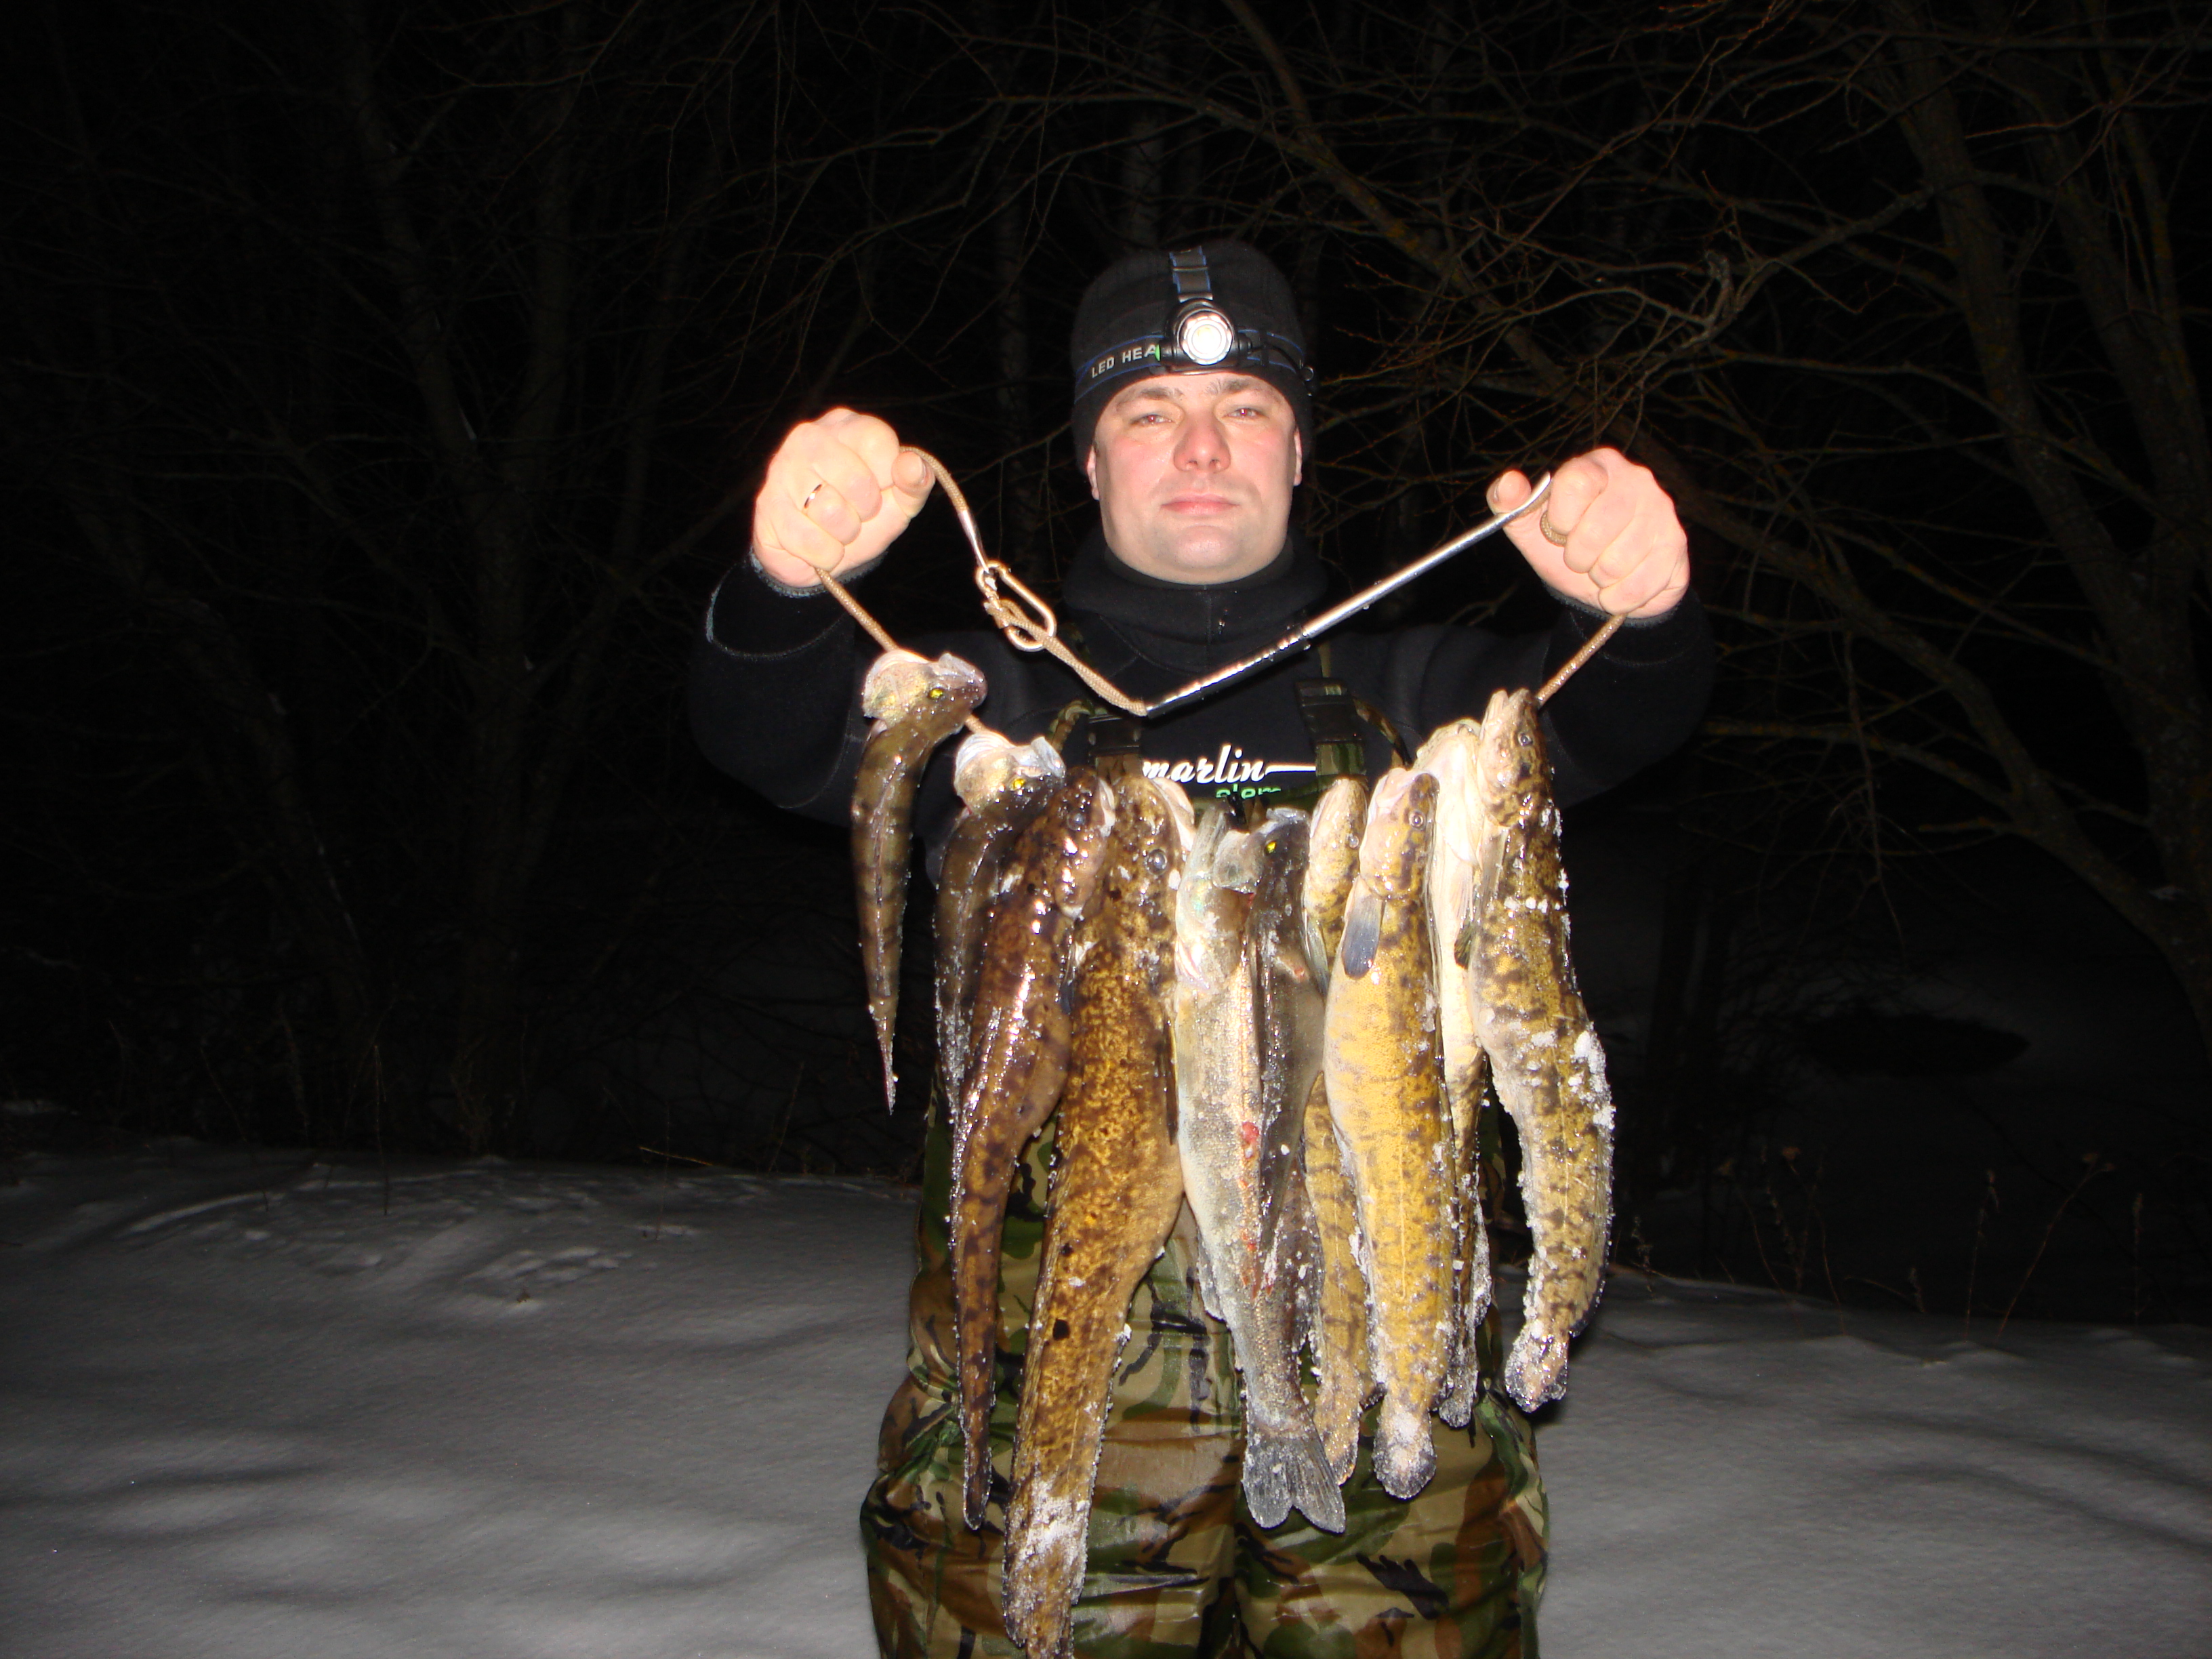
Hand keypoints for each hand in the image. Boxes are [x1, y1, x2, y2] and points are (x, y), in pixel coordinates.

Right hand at [752, 408, 933, 589]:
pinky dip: (824, 554)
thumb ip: (915, 481)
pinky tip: (817, 544)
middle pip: (856, 479)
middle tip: (855, 513)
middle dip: (865, 511)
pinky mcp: (767, 506)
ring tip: (836, 528)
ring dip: (844, 534)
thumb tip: (913, 466)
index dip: (887, 476)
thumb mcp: (899, 500)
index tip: (880, 488)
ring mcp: (782, 469)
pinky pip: (810, 540)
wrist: (820, 555)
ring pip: (830, 510)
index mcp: (846, 425)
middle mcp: (809, 436)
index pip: (877, 440)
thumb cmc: (861, 516)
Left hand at [1488, 447, 1688, 619]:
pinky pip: (1636, 586)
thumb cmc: (1568, 547)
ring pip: (1616, 562)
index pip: (1577, 482)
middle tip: (1580, 556)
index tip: (1558, 531)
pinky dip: (1618, 597)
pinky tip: (1620, 584)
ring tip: (1602, 568)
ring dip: (1599, 578)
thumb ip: (1510, 503)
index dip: (1560, 518)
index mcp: (1598, 465)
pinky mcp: (1675, 545)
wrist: (1609, 585)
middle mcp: (1636, 479)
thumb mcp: (1530, 526)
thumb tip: (1509, 484)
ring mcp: (1661, 511)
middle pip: (1596, 528)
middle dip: (1577, 556)